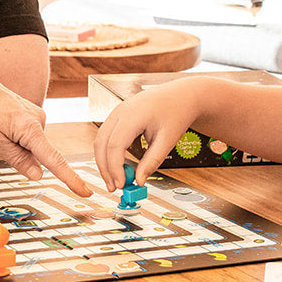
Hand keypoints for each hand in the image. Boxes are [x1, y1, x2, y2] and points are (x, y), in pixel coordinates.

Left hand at [0, 62, 89, 195]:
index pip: (54, 160)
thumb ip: (18, 160)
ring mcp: (36, 114)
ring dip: (14, 145)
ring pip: (31, 145)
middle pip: (38, 153)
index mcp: (30, 128)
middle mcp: (39, 119)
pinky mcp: (31, 113)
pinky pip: (28, 135)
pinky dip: (15, 137)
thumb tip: (38, 175)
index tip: (86, 192)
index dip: (70, 179)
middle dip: (19, 156)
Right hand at [92, 78, 212, 191]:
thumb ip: (152, 161)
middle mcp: (120, 111)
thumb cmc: (176, 112)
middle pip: (101, 144)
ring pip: (99, 140)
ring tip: (115, 179)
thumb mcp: (168, 140)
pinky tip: (118, 166)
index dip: (115, 168)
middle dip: (105, 168)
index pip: (114, 145)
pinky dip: (108, 152)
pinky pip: (105, 136)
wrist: (181, 95)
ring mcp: (116, 112)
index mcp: (133, 115)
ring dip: (104, 161)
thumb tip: (140, 180)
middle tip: (114, 187)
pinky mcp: (117, 116)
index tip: (122, 184)